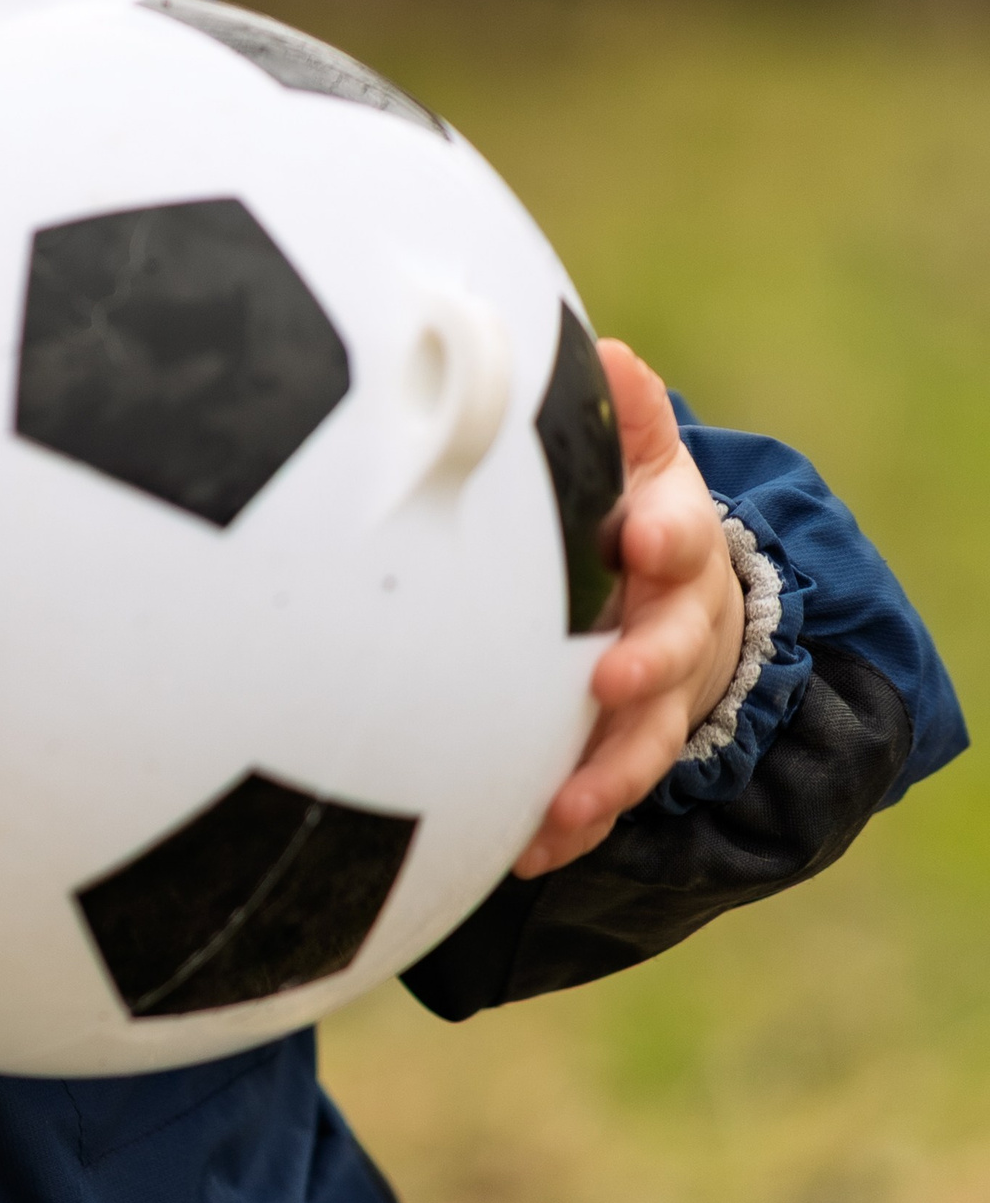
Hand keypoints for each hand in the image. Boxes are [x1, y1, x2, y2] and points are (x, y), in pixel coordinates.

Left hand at [515, 339, 745, 877]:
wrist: (661, 592)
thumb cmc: (626, 513)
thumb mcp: (633, 457)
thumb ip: (622, 416)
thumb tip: (606, 350)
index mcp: (670, 543)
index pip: (680, 534)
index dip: (664, 536)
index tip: (636, 538)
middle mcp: (673, 623)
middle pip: (673, 650)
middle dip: (646, 666)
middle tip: (609, 679)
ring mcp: (656, 695)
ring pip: (643, 740)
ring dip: (606, 774)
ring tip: (560, 808)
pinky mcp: (620, 748)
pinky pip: (600, 795)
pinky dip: (566, 829)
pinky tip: (522, 852)